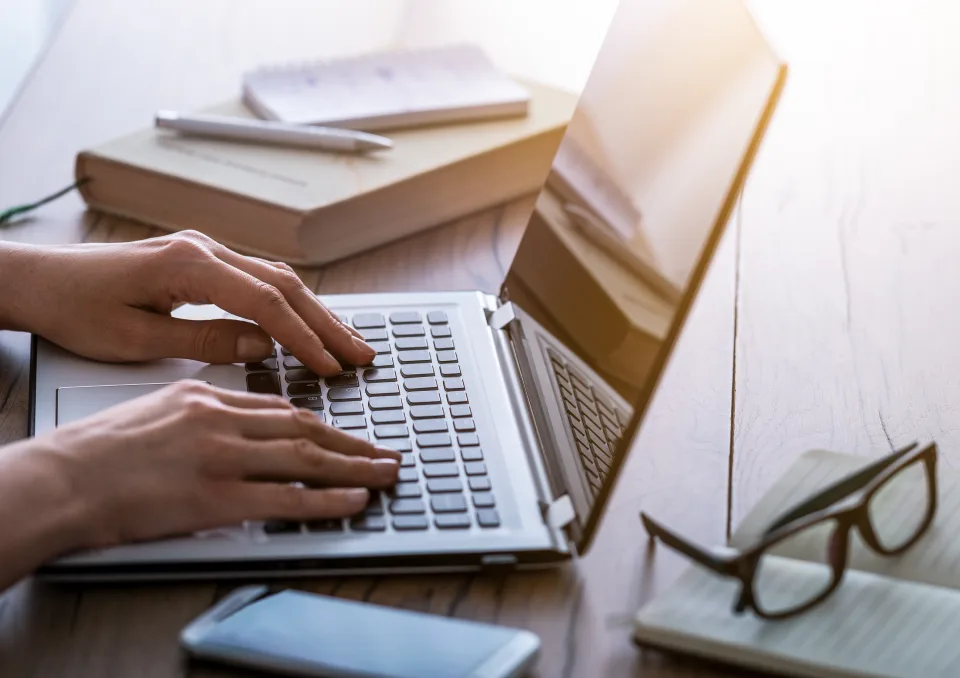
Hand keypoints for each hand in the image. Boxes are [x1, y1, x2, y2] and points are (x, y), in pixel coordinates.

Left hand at [0, 230, 372, 375]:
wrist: (41, 281)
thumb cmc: (77, 310)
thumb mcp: (137, 340)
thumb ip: (205, 342)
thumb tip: (261, 348)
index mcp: (188, 266)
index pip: (265, 303)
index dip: (303, 338)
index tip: (330, 367)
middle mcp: (204, 250)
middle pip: (284, 285)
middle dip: (326, 322)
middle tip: (361, 354)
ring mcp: (204, 250)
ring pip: (277, 278)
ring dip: (314, 311)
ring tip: (346, 342)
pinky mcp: (201, 259)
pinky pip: (259, 279)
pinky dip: (290, 303)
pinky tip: (307, 322)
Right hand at [25, 380, 400, 548]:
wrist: (61, 478)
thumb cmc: (98, 450)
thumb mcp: (157, 408)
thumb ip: (203, 412)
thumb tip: (238, 420)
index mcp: (207, 398)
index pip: (280, 407)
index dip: (321, 422)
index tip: (346, 432)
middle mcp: (222, 421)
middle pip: (304, 427)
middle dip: (352, 442)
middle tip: (384, 452)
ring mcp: (222, 458)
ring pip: (305, 458)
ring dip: (354, 467)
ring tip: (384, 473)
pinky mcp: (217, 497)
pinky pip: (287, 499)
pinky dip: (327, 500)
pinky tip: (354, 500)